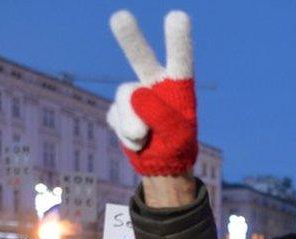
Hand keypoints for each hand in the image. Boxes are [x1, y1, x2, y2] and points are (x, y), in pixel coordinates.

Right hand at [107, 10, 196, 176]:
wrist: (162, 164)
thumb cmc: (177, 145)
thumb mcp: (177, 135)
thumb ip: (161, 115)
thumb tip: (136, 95)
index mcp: (178, 85)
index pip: (179, 59)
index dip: (178, 40)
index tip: (178, 16)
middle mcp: (155, 84)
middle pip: (141, 58)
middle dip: (130, 39)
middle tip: (120, 16)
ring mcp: (134, 96)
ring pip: (125, 98)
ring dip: (133, 123)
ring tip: (144, 138)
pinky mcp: (118, 110)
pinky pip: (116, 118)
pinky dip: (127, 136)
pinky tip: (139, 142)